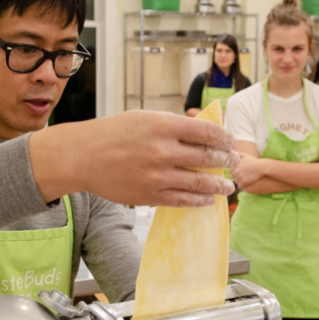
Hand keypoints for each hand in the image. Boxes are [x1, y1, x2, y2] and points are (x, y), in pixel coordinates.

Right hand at [30, 110, 239, 206]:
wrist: (83, 156)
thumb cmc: (113, 133)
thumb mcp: (145, 118)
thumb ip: (175, 126)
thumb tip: (205, 133)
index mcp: (163, 125)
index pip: (207, 132)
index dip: (225, 138)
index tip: (231, 142)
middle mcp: (163, 151)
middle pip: (208, 158)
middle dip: (227, 162)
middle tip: (235, 164)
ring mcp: (157, 175)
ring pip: (199, 183)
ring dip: (219, 186)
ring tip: (228, 187)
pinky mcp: (149, 195)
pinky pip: (182, 200)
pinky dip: (199, 201)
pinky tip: (208, 200)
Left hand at [230, 153, 267, 189]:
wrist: (261, 167)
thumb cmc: (254, 161)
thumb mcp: (245, 155)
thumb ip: (238, 153)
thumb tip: (232, 152)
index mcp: (236, 165)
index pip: (230, 171)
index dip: (233, 172)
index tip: (237, 172)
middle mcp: (237, 171)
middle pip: (233, 177)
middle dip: (236, 177)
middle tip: (240, 177)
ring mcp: (241, 176)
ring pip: (236, 181)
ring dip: (238, 181)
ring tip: (242, 180)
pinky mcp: (245, 181)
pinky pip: (240, 185)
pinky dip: (241, 185)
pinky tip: (244, 184)